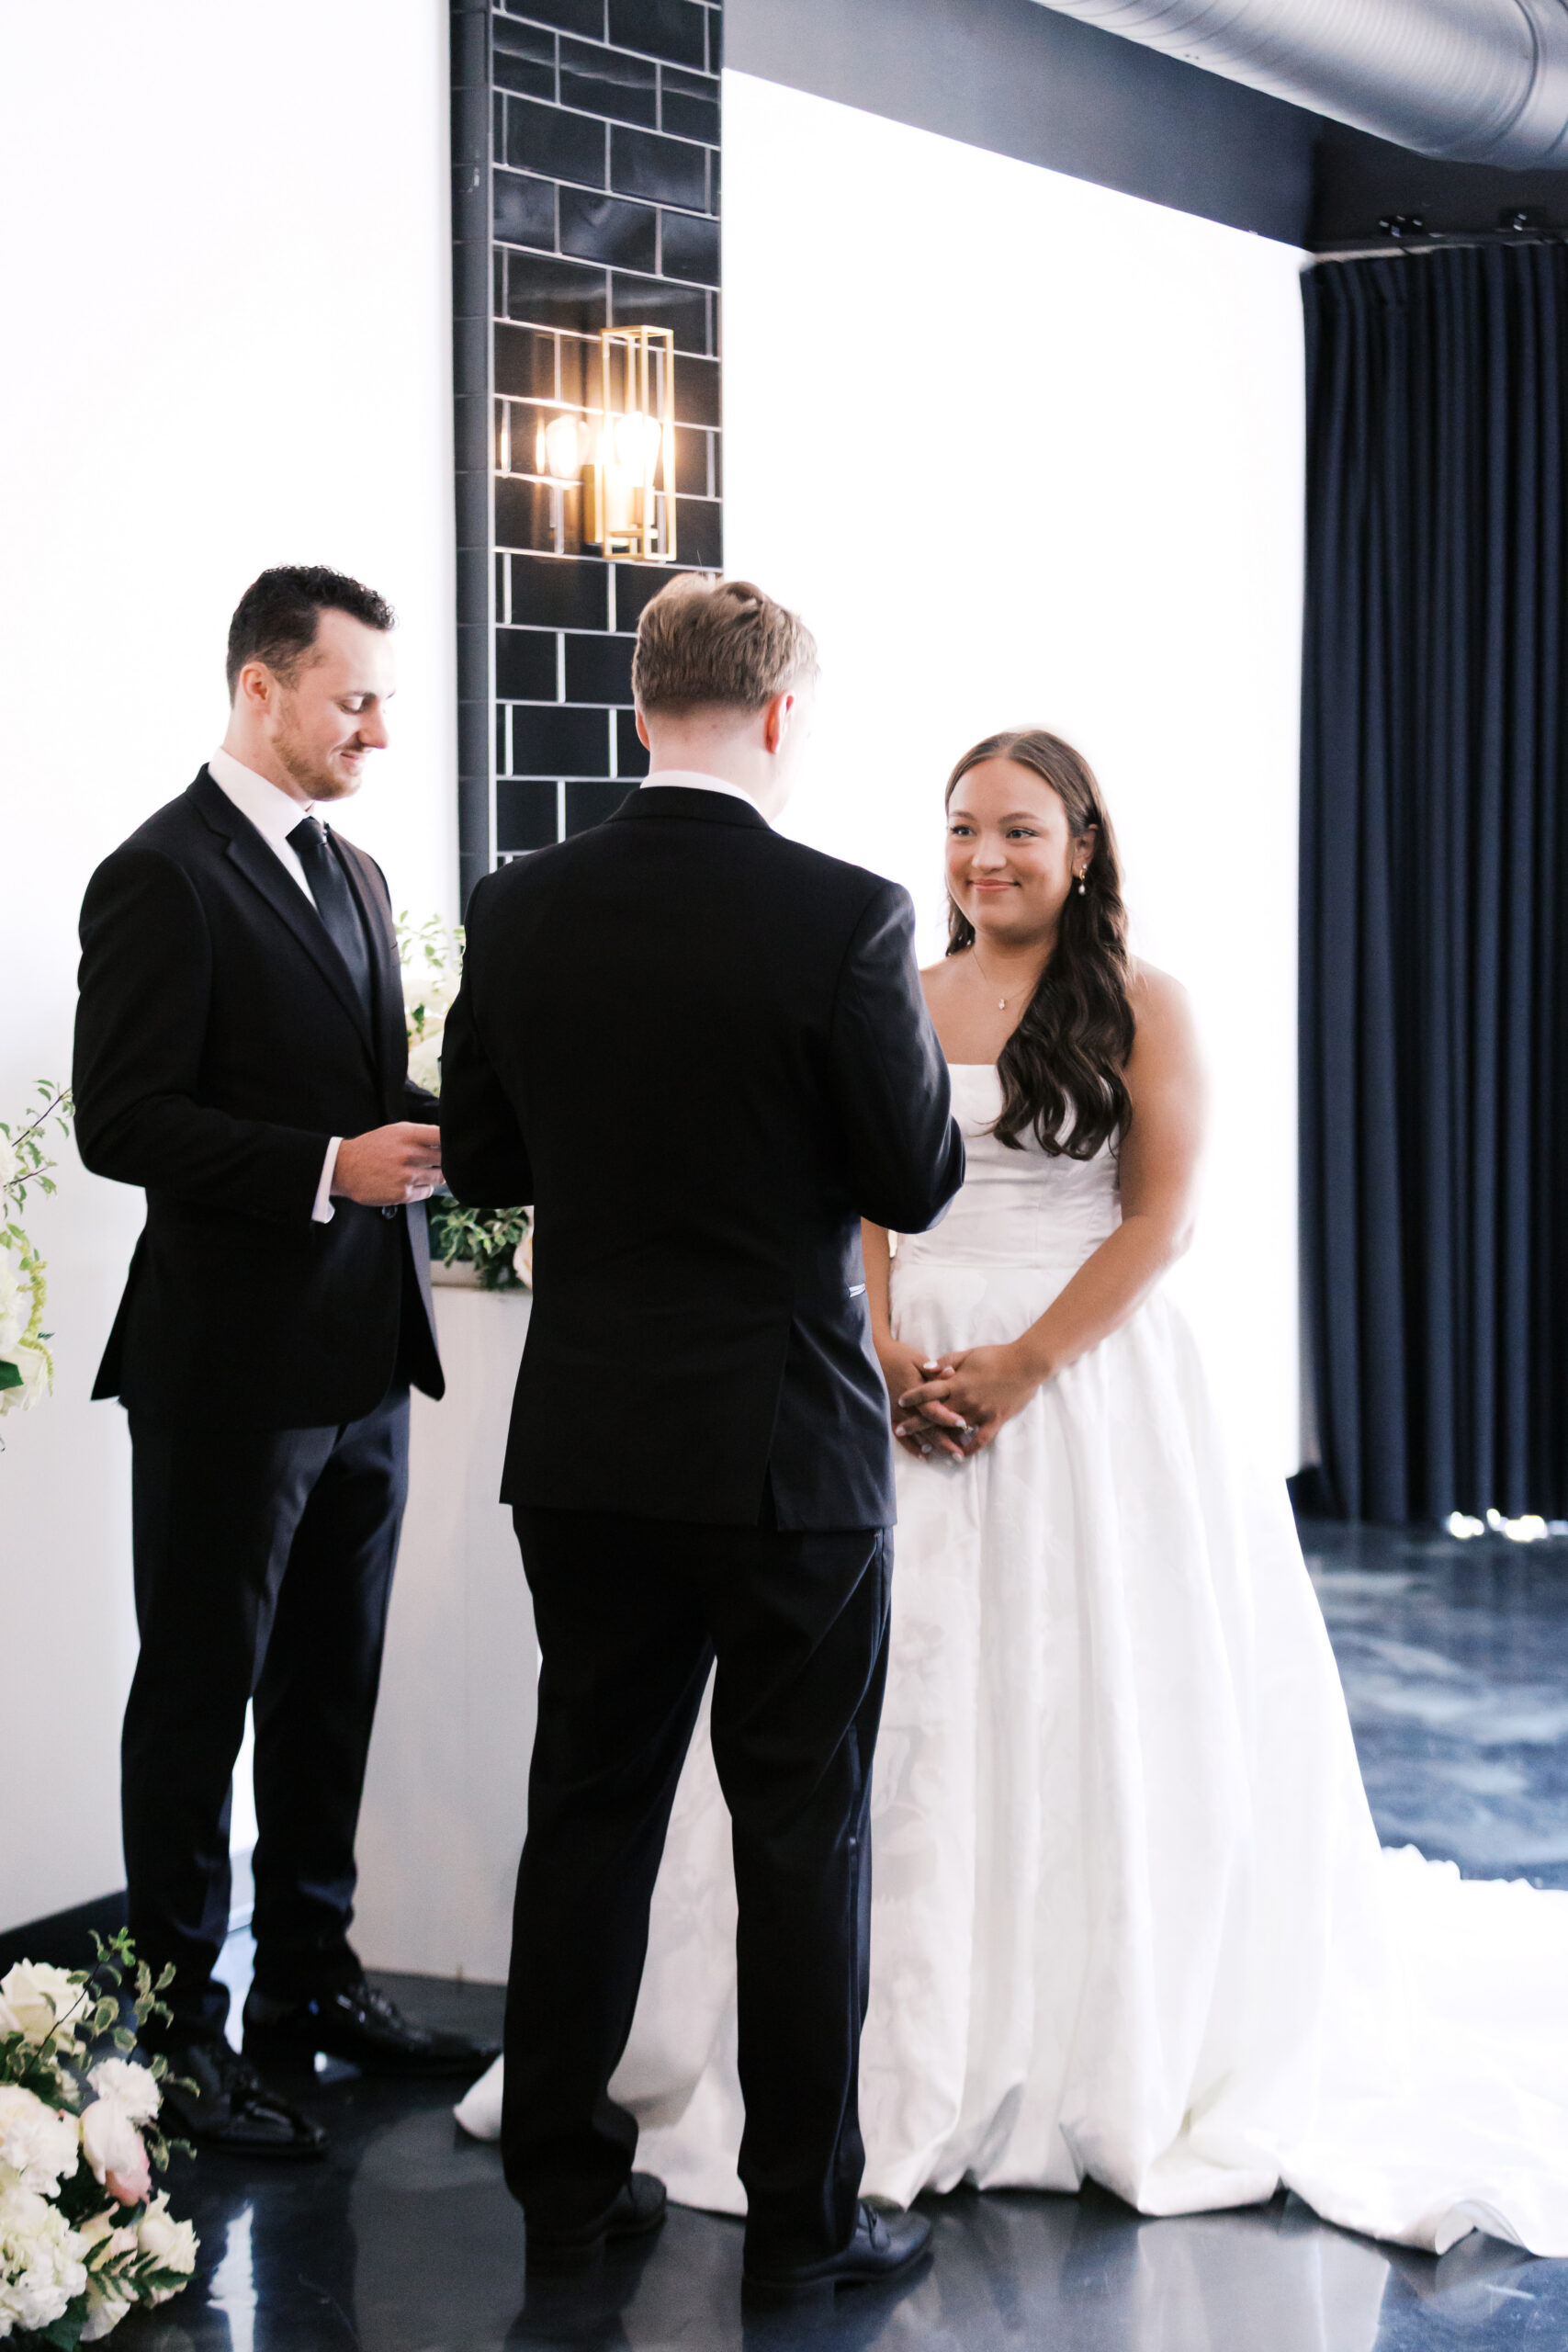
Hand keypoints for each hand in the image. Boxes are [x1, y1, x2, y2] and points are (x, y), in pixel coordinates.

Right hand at [332, 1122, 443, 1206]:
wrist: (345, 1168)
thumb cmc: (374, 1147)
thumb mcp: (395, 1132)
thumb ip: (421, 1134)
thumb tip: (447, 1139)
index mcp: (408, 1135)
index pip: (443, 1136)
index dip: (452, 1142)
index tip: (453, 1145)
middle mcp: (409, 1154)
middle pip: (445, 1159)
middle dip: (443, 1161)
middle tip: (434, 1161)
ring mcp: (407, 1175)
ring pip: (439, 1177)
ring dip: (433, 1175)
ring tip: (416, 1171)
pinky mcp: (402, 1193)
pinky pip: (427, 1192)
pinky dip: (422, 1188)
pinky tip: (408, 1182)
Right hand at [877, 1339, 969, 1461]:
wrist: (872, 1358)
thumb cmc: (897, 1356)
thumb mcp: (916, 1358)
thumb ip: (934, 1370)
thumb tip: (952, 1373)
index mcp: (914, 1389)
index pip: (933, 1408)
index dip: (948, 1417)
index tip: (963, 1425)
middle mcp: (905, 1405)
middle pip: (926, 1428)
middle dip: (944, 1442)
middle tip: (959, 1455)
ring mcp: (895, 1413)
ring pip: (916, 1435)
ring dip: (933, 1446)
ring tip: (948, 1456)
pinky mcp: (889, 1415)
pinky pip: (900, 1436)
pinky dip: (912, 1446)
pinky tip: (924, 1455)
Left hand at [896, 1343, 1044, 1457]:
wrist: (1026, 1364)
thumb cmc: (996, 1356)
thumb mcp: (968, 1354)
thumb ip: (946, 1362)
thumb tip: (926, 1369)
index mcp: (957, 1382)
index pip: (928, 1391)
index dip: (912, 1397)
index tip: (899, 1403)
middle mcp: (965, 1399)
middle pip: (935, 1414)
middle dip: (915, 1423)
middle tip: (898, 1431)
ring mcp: (980, 1412)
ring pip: (954, 1430)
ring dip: (938, 1439)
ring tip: (924, 1447)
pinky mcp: (995, 1420)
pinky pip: (980, 1439)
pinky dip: (970, 1448)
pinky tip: (959, 1456)